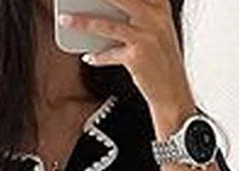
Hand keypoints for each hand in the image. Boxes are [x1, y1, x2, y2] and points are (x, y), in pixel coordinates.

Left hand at [58, 0, 196, 130]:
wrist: (173, 93)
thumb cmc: (161, 62)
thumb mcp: (155, 32)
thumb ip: (136, 17)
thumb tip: (101, 9)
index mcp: (160, 7)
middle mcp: (155, 18)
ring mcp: (146, 37)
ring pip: (107, 25)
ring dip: (82, 22)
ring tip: (65, 19)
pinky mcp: (137, 57)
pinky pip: (109, 54)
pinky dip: (98, 57)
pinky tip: (89, 57)